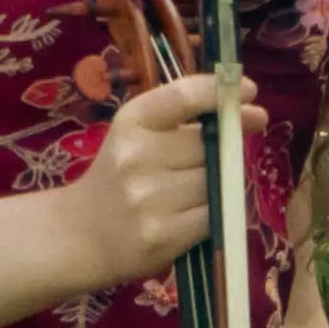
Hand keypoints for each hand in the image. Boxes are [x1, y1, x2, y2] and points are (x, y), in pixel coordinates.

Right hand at [58, 69, 253, 292]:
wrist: (79, 235)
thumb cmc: (118, 179)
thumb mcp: (136, 136)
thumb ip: (182, 120)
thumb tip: (249, 111)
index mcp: (131, 122)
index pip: (184, 96)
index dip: (221, 92)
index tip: (249, 93)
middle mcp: (136, 156)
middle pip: (209, 145)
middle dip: (225, 152)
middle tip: (221, 161)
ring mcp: (148, 198)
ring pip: (215, 183)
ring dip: (220, 187)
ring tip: (196, 195)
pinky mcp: (161, 235)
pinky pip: (214, 217)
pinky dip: (215, 215)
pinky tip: (196, 216)